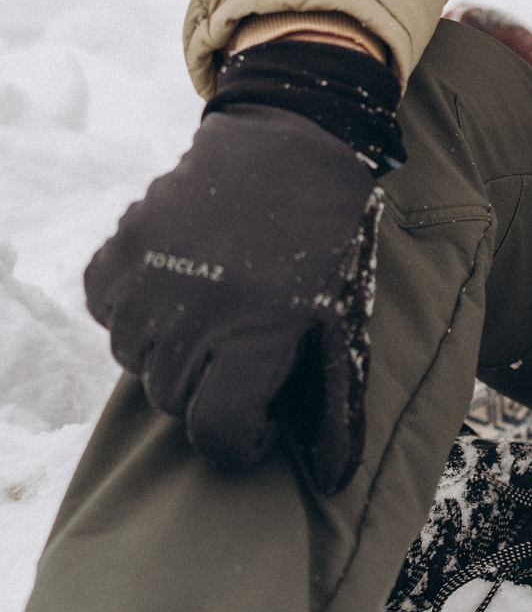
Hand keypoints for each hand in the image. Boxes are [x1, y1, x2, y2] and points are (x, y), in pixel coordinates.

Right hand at [84, 104, 382, 491]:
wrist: (293, 141)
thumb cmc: (328, 234)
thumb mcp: (343, 311)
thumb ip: (329, 393)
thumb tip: (332, 471)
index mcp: (258, 328)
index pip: (216, 427)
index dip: (238, 442)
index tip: (258, 429)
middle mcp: (194, 311)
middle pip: (177, 399)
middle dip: (212, 390)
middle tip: (245, 352)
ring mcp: (148, 281)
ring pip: (137, 361)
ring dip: (173, 351)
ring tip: (217, 311)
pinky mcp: (119, 251)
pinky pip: (108, 312)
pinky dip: (136, 310)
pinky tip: (179, 284)